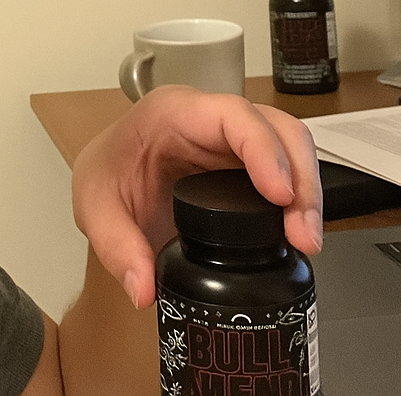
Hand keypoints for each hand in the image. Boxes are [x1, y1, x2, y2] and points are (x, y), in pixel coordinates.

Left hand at [70, 85, 322, 309]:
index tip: (280, 194)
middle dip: (300, 177)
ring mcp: (232, 137)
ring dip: (307, 191)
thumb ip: (115, 246)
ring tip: (304, 241)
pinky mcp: (246, 162)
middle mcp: (210, 117)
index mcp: (173, 112)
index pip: (231, 115)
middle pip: (276, 127)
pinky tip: (295, 236)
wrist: (107, 173)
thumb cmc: (105, 171)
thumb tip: (144, 287)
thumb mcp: (93, 205)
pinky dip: (298, 201)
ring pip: (290, 145)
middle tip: (302, 234)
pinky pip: (285, 169)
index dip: (263, 149)